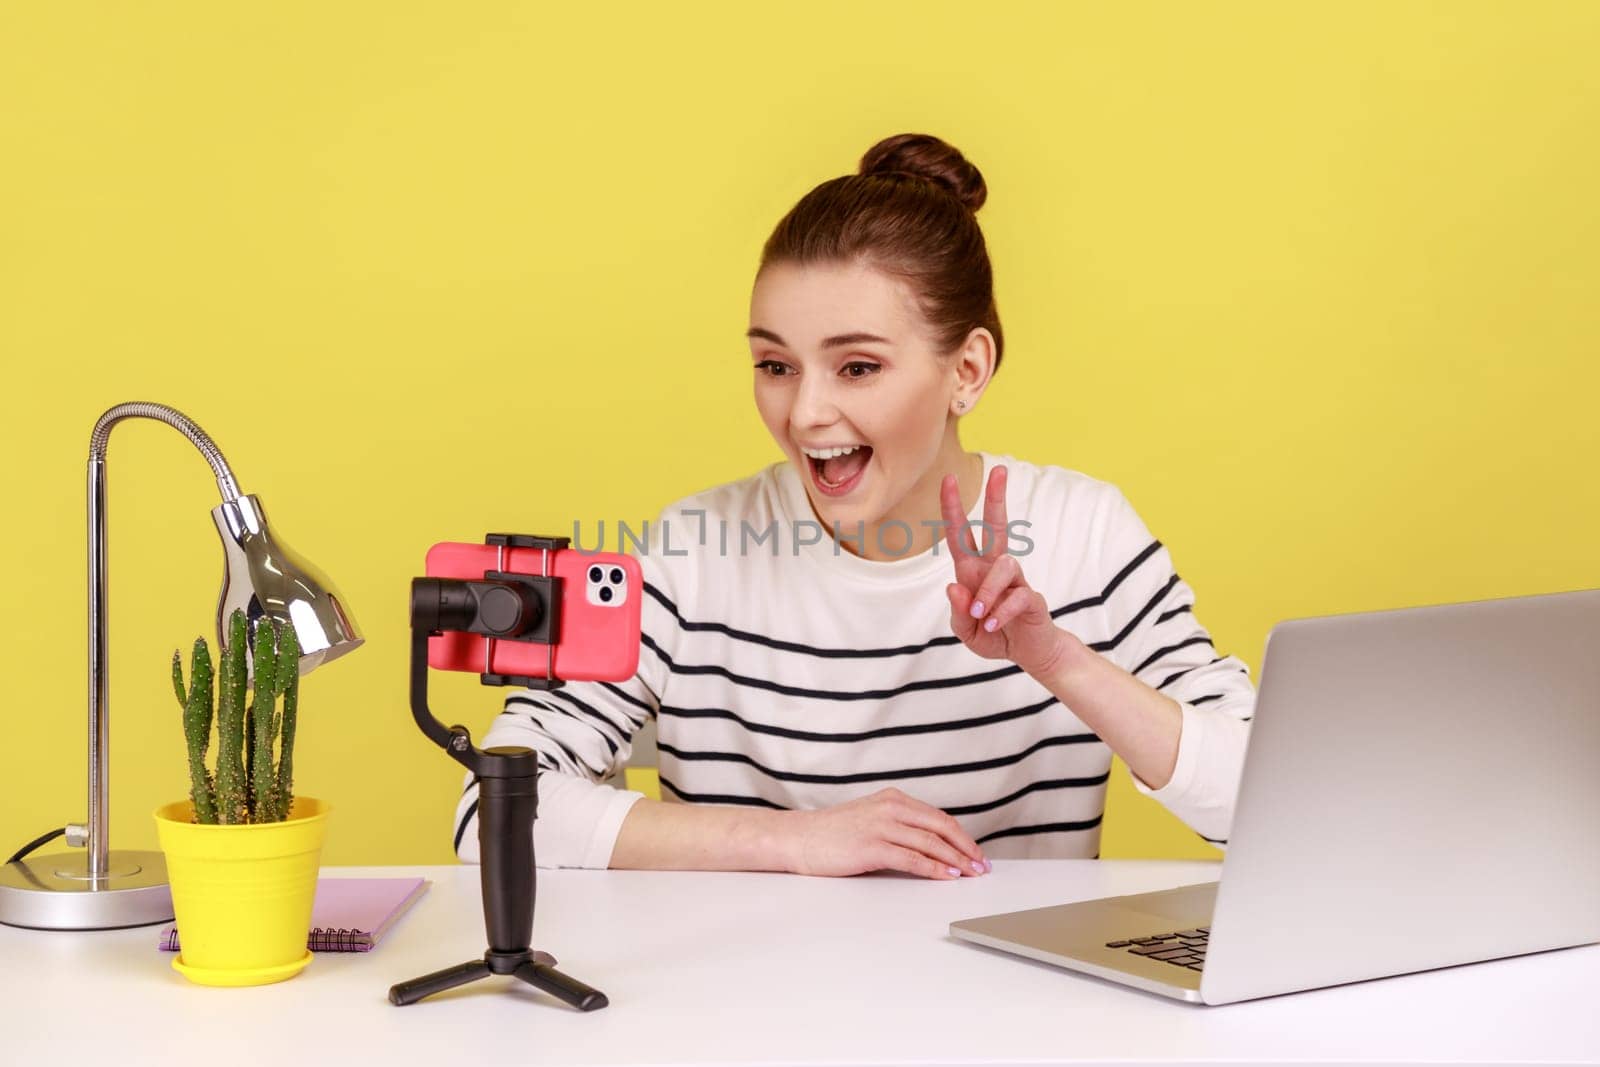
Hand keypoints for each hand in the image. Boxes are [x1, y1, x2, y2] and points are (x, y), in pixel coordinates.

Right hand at [784, 787, 990, 879]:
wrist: (798, 838)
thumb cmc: (832, 834)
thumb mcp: (871, 820)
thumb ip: (898, 827)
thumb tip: (931, 848)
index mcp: (893, 799)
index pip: (938, 817)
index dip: (961, 836)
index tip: (975, 852)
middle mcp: (891, 808)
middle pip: (941, 828)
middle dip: (965, 848)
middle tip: (982, 865)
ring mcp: (881, 826)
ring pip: (930, 843)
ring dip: (956, 860)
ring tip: (971, 874)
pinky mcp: (872, 846)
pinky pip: (912, 859)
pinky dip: (934, 868)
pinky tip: (946, 876)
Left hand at [942, 463, 1068, 679]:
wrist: (1030, 655)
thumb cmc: (995, 635)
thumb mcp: (966, 631)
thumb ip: (958, 612)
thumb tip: (954, 586)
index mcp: (973, 573)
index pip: (961, 536)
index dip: (952, 509)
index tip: (949, 479)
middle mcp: (994, 570)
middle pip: (997, 527)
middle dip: (996, 498)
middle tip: (999, 469)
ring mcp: (1016, 582)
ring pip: (1003, 565)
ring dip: (987, 592)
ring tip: (982, 617)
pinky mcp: (1032, 598)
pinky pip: (1017, 596)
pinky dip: (1001, 614)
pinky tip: (995, 626)